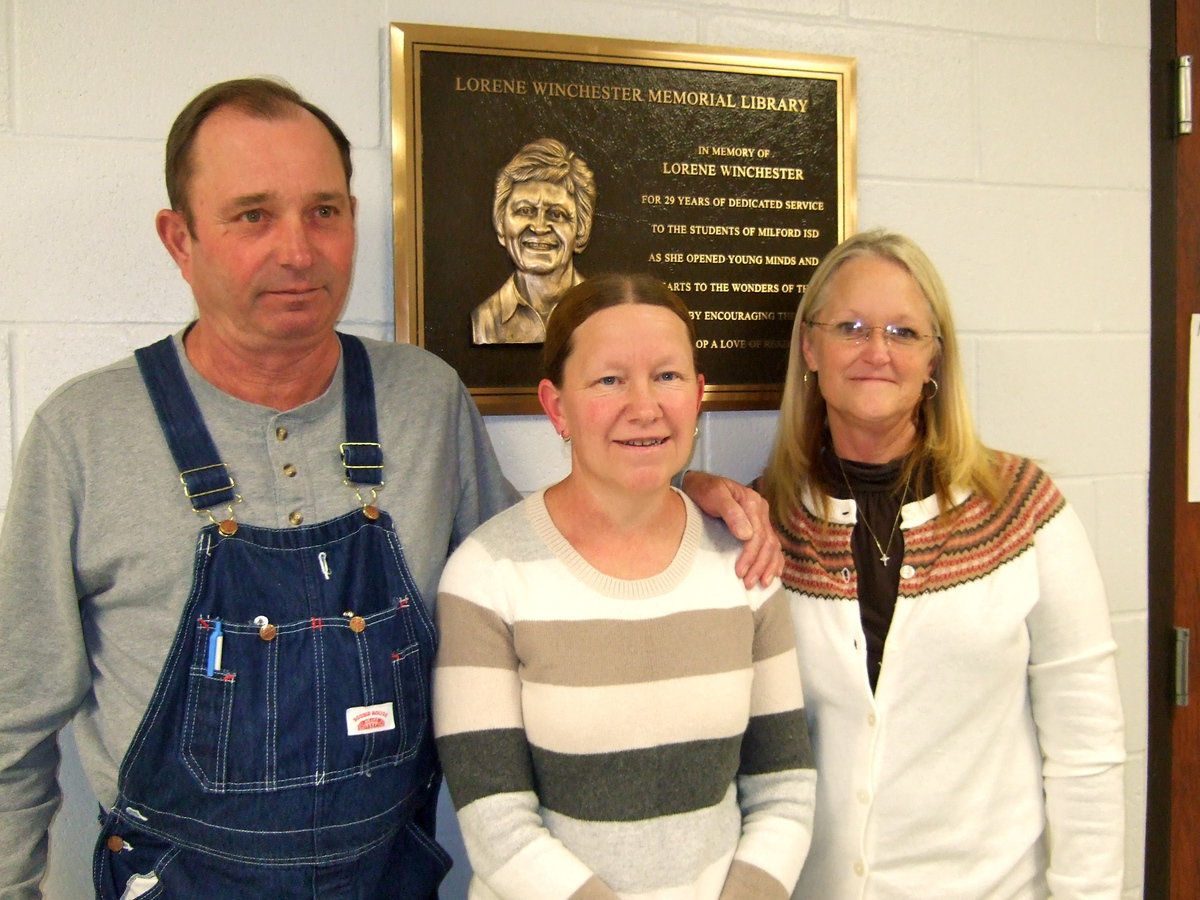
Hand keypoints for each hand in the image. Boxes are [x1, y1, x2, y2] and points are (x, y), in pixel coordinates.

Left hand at [681, 470, 782, 587]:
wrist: (698, 484)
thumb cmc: (703, 490)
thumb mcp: (713, 495)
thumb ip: (730, 512)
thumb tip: (746, 535)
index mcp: (753, 503)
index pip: (758, 535)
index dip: (750, 556)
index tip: (740, 572)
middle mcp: (761, 511)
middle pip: (768, 542)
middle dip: (759, 565)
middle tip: (748, 583)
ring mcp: (761, 519)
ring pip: (773, 545)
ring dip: (769, 566)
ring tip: (762, 583)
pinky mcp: (758, 526)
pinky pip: (772, 544)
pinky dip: (774, 560)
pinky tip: (774, 573)